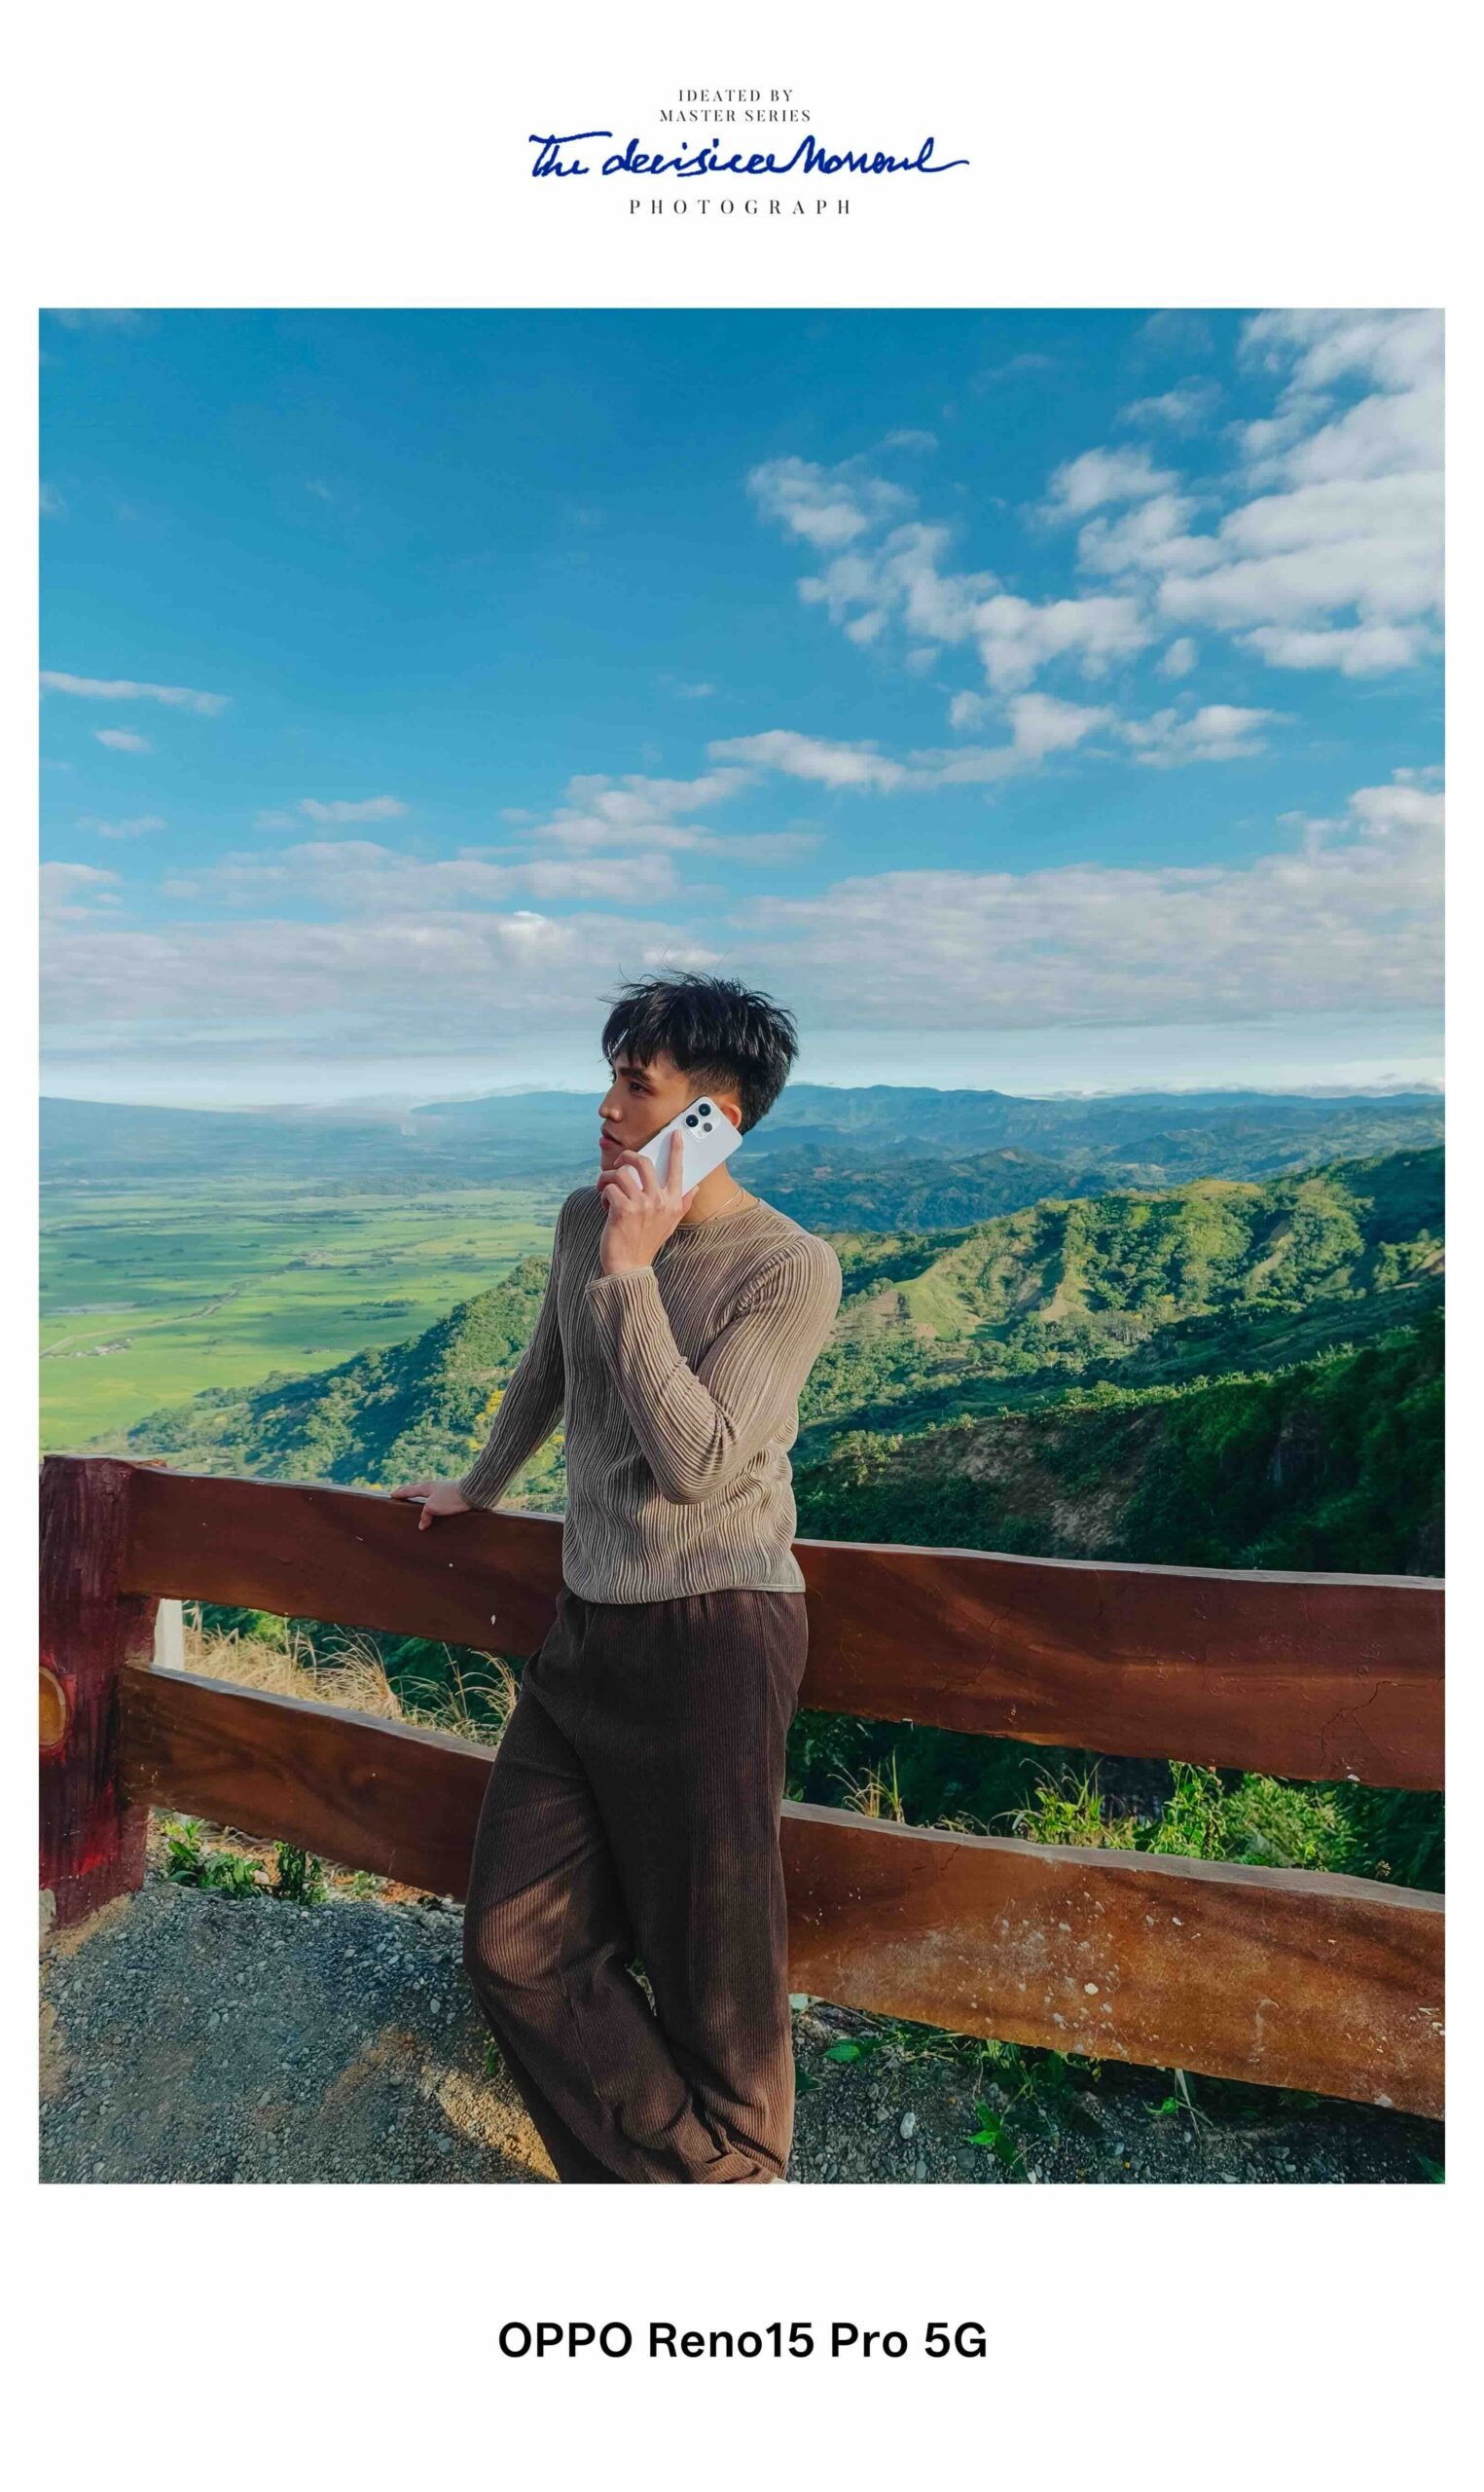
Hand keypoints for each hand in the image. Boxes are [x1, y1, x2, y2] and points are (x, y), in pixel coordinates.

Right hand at [389, 1477, 472, 1531]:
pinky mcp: (452, 1495)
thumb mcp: (433, 1507)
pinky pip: (437, 1498)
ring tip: (417, 1501)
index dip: (400, 1493)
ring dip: (421, 1496)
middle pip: (417, 1488)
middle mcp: (434, 1486)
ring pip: (428, 1493)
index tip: (392, 1495)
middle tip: (401, 1493)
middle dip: (409, 1491)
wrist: (472, 1493)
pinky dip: (432, 1502)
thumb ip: (425, 1515)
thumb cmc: (450, 1498)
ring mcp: (443, 1489)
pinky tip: (435, 1507)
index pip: (409, 1490)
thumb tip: (422, 1525)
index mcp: (426, 1486)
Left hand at [598, 1130, 697, 1274]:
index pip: (676, 1170)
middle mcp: (659, 1201)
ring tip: (606, 1190)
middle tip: (620, 1163)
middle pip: (643, 1162)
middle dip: (627, 1157)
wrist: (629, 1267)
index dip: (676, 1150)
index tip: (675, 1134)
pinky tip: (605, 1206)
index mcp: (672, 1202)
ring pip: (621, 1174)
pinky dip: (603, 1195)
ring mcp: (641, 1205)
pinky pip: (609, 1188)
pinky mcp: (622, 1210)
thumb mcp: (670, 1224)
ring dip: (608, 1179)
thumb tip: (694, 1187)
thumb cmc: (647, 1243)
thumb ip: (681, 1204)